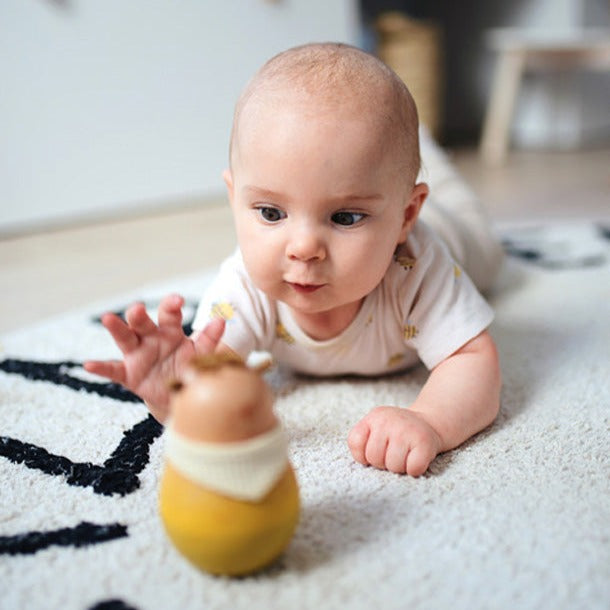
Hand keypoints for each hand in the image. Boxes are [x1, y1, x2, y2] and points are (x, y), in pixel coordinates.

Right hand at [84, 294, 224, 422]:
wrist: (180, 393)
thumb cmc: (190, 365)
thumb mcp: (202, 353)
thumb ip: (210, 338)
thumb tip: (221, 320)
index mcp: (170, 330)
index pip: (169, 314)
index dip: (171, 306)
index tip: (178, 301)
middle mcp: (151, 338)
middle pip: (142, 323)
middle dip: (139, 315)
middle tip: (137, 309)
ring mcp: (137, 355)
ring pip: (125, 339)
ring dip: (117, 328)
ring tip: (108, 318)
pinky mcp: (128, 374)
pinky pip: (113, 370)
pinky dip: (101, 368)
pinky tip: (89, 365)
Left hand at [347, 406, 441, 476]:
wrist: (429, 423)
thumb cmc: (397, 431)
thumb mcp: (376, 426)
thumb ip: (362, 440)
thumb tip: (364, 462)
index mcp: (374, 417)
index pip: (355, 442)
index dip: (363, 454)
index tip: (375, 451)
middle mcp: (388, 421)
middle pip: (374, 458)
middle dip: (383, 462)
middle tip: (393, 453)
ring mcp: (406, 431)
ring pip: (393, 466)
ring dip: (399, 467)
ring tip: (404, 455)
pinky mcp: (424, 442)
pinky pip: (413, 469)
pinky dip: (414, 469)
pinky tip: (415, 458)